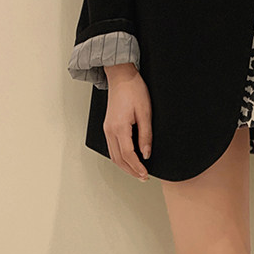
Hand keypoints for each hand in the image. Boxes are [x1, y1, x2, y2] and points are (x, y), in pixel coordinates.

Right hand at [103, 63, 152, 180]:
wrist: (121, 76)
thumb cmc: (134, 90)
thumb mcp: (145, 112)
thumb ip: (146, 135)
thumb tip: (146, 154)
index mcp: (119, 127)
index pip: (128, 154)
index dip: (137, 167)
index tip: (145, 174)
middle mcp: (110, 130)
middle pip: (118, 159)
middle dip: (131, 171)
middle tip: (143, 177)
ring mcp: (107, 129)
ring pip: (114, 156)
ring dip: (125, 167)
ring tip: (137, 172)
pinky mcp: (108, 128)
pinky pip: (112, 149)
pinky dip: (120, 159)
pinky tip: (129, 161)